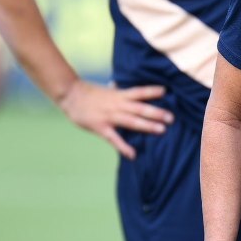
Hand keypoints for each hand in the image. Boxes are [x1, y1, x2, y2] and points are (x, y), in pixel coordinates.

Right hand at [57, 80, 172, 158]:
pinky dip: (124, 147)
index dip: (151, 91)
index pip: (138, 91)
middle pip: (140, 108)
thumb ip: (114, 90)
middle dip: (156, 113)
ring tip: (161, 130)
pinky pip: (114, 138)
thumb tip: (117, 85)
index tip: (165, 91)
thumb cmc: (86, 93)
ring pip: (132, 121)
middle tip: (171, 118)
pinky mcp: (101, 127)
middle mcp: (117, 105)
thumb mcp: (104, 90)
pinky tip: (133, 154)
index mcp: (119, 95)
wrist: (70, 95)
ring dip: (147, 126)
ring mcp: (110, 116)